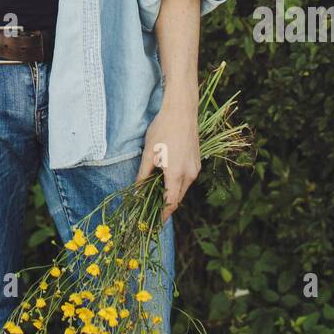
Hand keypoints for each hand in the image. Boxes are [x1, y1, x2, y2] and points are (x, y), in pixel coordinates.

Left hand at [135, 91, 200, 223]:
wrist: (181, 111)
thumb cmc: (162, 129)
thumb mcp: (148, 153)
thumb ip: (143, 175)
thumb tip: (137, 192)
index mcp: (176, 174)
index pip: (170, 203)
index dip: (163, 215)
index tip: (154, 222)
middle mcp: (189, 174)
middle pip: (178, 198)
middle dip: (166, 206)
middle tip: (152, 210)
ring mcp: (195, 167)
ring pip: (183, 188)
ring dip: (172, 193)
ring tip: (157, 194)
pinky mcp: (197, 161)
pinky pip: (187, 178)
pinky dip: (177, 183)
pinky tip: (167, 177)